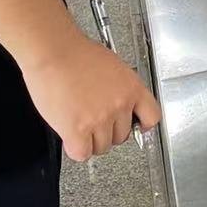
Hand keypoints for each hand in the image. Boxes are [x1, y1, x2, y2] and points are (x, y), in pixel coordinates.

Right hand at [22, 33, 162, 161]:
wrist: (54, 52)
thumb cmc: (76, 54)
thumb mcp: (113, 67)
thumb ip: (119, 89)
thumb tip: (116, 104)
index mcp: (132, 87)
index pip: (152, 117)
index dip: (142, 125)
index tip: (136, 126)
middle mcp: (120, 105)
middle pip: (122, 136)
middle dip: (108, 131)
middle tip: (93, 121)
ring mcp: (100, 119)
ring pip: (102, 146)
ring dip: (90, 141)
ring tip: (78, 124)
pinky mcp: (78, 130)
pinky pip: (82, 154)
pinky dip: (76, 149)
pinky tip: (70, 137)